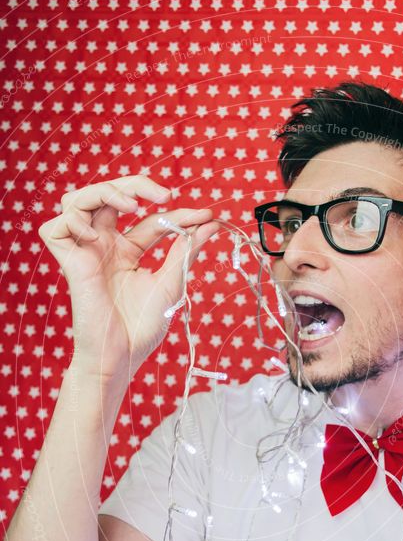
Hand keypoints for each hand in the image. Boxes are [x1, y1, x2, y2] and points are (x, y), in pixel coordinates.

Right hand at [38, 176, 219, 381]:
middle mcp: (104, 246)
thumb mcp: (170, 282)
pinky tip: (97, 235)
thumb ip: (186, 252)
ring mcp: (85, 252)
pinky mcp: (69, 263)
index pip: (149, 219)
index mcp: (127, 251)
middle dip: (136, 184)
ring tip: (130, 205)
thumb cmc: (142, 328)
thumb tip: (210, 224)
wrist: (122, 356)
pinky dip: (74, 220)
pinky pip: (56, 227)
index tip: (205, 216)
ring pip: (77, 200)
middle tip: (165, 195)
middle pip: (109, 195)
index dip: (176, 212)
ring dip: (104, 191)